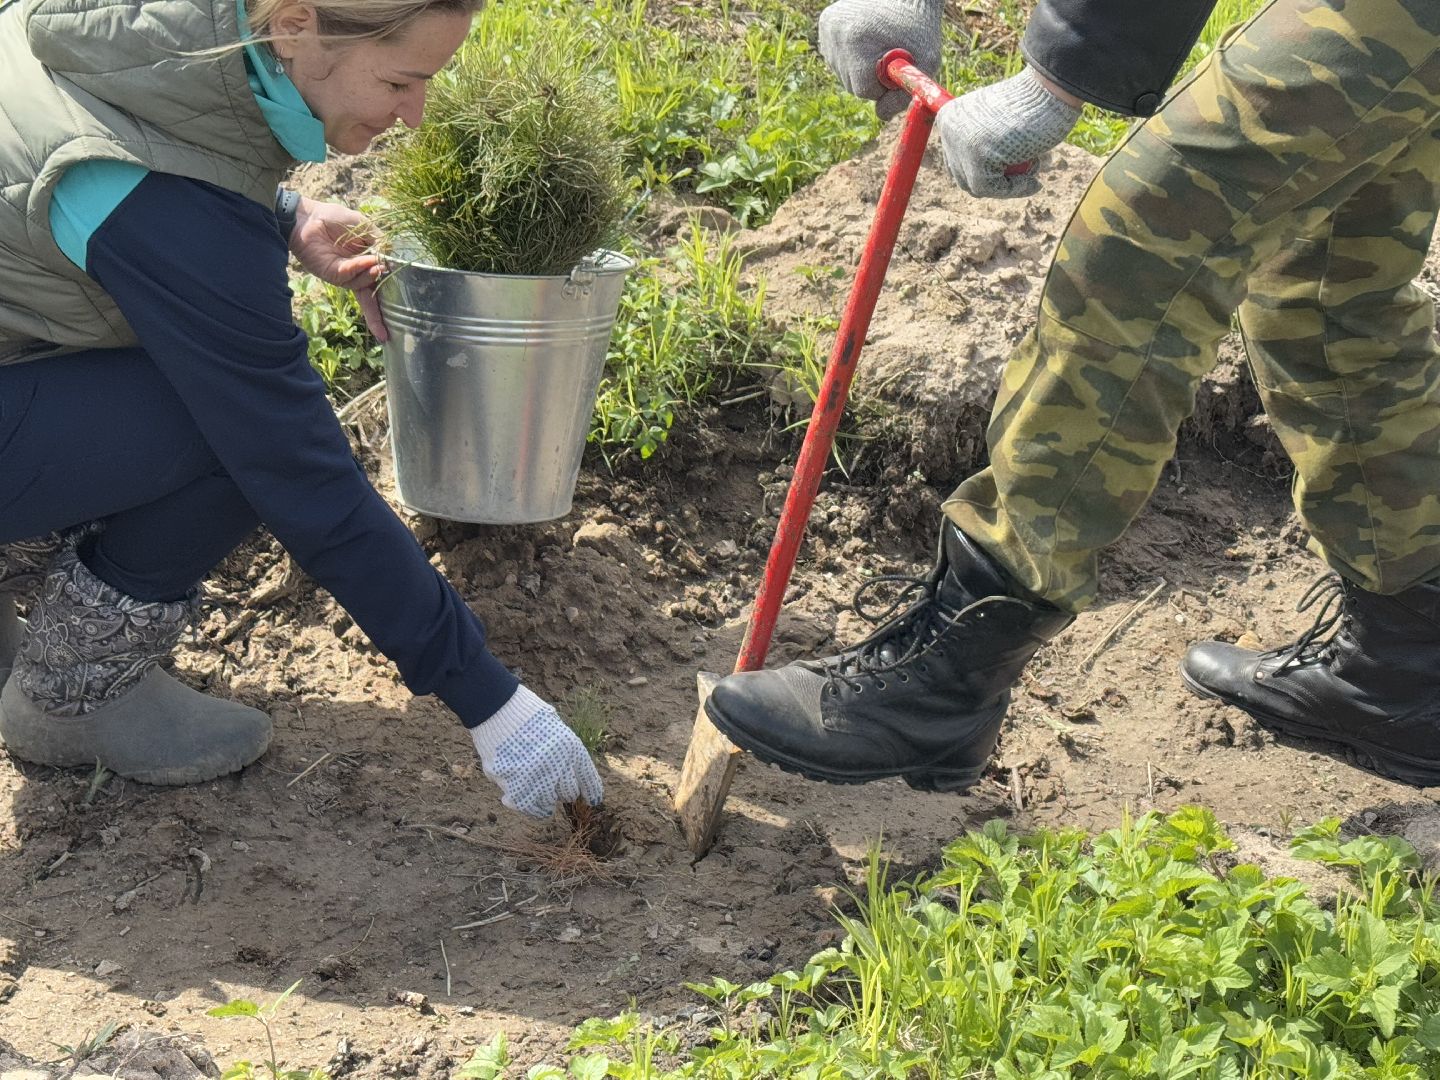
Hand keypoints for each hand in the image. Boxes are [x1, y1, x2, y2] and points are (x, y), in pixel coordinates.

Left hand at [289, 197, 388, 341]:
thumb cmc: (336, 219)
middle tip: (388, 333)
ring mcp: (345, 276)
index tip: (408, 307)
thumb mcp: (366, 228)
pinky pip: (350, 276)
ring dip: (374, 277)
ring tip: (381, 266)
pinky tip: (369, 260)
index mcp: (367, 262)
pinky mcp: (332, 275)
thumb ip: (382, 243)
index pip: (382, 281)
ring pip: (364, 286)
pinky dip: (361, 268)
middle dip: (379, 317)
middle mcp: (357, 273)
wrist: (308, 217)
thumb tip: (394, 261)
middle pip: (372, 298)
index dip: (393, 295)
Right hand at [469, 686, 603, 818]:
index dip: (591, 792)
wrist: (496, 708)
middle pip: (568, 794)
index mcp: (572, 749)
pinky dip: (526, 806)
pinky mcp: (515, 787)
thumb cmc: (526, 714)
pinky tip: (521, 797)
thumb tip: (565, 779)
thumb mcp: (555, 727)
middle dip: (561, 789)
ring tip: (533, 788)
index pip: (588, 780)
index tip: (592, 800)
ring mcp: (537, 779)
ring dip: (543, 798)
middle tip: (550, 783)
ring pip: (548, 804)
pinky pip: (526, 808)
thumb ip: (563, 752)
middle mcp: (559, 766)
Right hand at [818, 0, 942, 120]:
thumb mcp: (925, 62)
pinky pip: (837, 59)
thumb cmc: (920, 28)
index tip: (895, 69)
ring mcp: (828, 27)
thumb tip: (882, 116)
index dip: (883, 85)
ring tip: (879, 43)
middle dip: (872, 78)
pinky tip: (866, 40)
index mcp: (856, 41)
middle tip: (889, 56)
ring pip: (843, 73)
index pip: (863, 89)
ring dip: (862, 68)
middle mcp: (835, 32)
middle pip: (851, 84)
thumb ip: (905, 94)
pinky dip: (853, 57)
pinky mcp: (825, 24)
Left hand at [936, 67, 1081, 197]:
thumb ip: (981, 145)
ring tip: (1033, 171)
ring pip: (977, 186)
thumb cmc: (1033, 107)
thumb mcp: (997, 125)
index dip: (986, 173)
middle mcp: (949, 130)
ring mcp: (960, 143)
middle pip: (964, 178)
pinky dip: (1014, 189)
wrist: (1050, 91)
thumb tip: (973, 182)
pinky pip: (990, 189)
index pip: (957, 162)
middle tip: (1025, 178)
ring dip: (1006, 186)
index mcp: (949, 118)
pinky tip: (1034, 183)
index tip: (1010, 174)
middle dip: (995, 182)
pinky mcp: (976, 157)